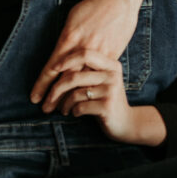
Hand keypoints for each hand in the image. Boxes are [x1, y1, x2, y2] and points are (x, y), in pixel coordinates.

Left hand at [31, 0, 142, 106]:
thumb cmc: (96, 4)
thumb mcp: (73, 17)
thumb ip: (67, 38)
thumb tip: (59, 54)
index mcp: (70, 38)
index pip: (53, 66)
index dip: (43, 84)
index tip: (35, 97)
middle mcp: (85, 49)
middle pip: (64, 79)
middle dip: (53, 96)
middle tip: (44, 108)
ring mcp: (101, 58)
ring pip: (79, 87)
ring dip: (68, 101)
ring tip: (62, 109)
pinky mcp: (115, 67)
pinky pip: (96, 87)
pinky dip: (85, 99)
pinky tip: (81, 105)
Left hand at [39, 49, 166, 146]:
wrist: (126, 123)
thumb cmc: (106, 100)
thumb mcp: (101, 81)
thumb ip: (87, 71)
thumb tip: (56, 66)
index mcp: (111, 65)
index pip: (85, 54)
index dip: (67, 60)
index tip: (54, 68)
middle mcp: (112, 75)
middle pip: (75, 76)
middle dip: (57, 88)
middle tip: (49, 98)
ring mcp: (111, 90)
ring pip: (75, 93)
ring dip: (64, 104)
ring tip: (64, 109)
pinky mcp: (107, 106)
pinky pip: (80, 106)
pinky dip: (74, 111)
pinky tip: (76, 113)